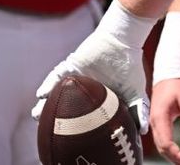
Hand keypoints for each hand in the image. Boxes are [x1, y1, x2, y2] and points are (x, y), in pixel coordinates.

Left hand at [34, 31, 149, 134]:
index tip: (69, 139)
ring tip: (37, 115)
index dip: (74, 128)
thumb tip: (143, 130)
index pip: (82, 117)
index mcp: (96, 98)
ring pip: (55, 95)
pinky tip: (41, 95)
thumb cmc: (130, 65)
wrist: (122, 41)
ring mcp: (74, 79)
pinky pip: (55, 77)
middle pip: (65, 108)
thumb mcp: (136, 90)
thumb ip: (138, 109)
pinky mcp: (69, 67)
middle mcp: (83, 90)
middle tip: (49, 130)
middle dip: (55, 119)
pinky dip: (47, 86)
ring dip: (44, 105)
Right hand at [150, 77, 179, 164]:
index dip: (176, 155)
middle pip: (162, 147)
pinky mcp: (159, 121)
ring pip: (161, 144)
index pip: (166, 143)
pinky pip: (162, 139)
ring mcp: (155, 122)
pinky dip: (169, 148)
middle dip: (174, 159)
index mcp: (160, 117)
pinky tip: (178, 153)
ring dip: (171, 155)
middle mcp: (154, 122)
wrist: (170, 73)